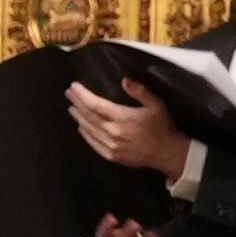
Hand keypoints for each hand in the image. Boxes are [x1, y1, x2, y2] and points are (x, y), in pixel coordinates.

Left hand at [68, 79, 185, 176]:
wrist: (166, 152)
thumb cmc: (161, 126)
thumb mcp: (156, 104)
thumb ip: (140, 91)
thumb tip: (125, 80)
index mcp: (123, 118)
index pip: (95, 104)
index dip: (82, 95)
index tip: (74, 87)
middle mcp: (113, 132)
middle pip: (88, 115)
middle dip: (77, 103)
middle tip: (69, 94)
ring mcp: (111, 145)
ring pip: (89, 129)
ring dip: (79, 118)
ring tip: (72, 108)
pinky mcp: (111, 156)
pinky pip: (93, 143)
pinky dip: (85, 134)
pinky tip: (81, 127)